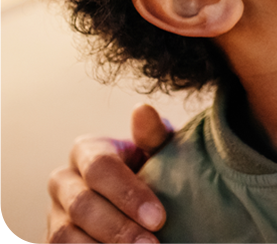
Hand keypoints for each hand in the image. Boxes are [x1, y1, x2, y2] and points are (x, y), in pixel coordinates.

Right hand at [47, 104, 172, 243]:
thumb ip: (152, 134)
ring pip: (65, 236)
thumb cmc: (152, 165)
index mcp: (86, 150)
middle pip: (82, 205)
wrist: (142, 197)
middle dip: (119, 228)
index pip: (101, 168)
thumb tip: (142, 110)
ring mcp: (54, 213)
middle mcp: (63, 180)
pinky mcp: (53, 240)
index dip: (129, 194)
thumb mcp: (157, 149)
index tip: (159, 217)